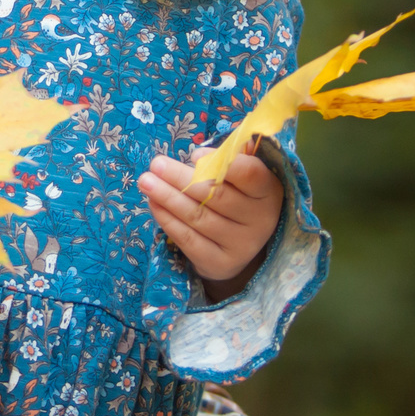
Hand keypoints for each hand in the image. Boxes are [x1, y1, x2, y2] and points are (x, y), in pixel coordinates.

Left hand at [140, 149, 281, 295]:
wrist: (239, 243)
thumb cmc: (237, 195)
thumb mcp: (243, 174)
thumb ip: (231, 158)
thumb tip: (212, 152)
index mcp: (268, 191)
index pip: (250, 174)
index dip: (221, 163)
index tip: (194, 154)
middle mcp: (260, 220)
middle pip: (216, 195)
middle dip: (181, 178)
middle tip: (156, 164)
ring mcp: (241, 245)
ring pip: (198, 217)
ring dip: (167, 197)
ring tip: (146, 181)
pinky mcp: (220, 263)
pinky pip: (188, 239)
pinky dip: (168, 219)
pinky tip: (153, 203)